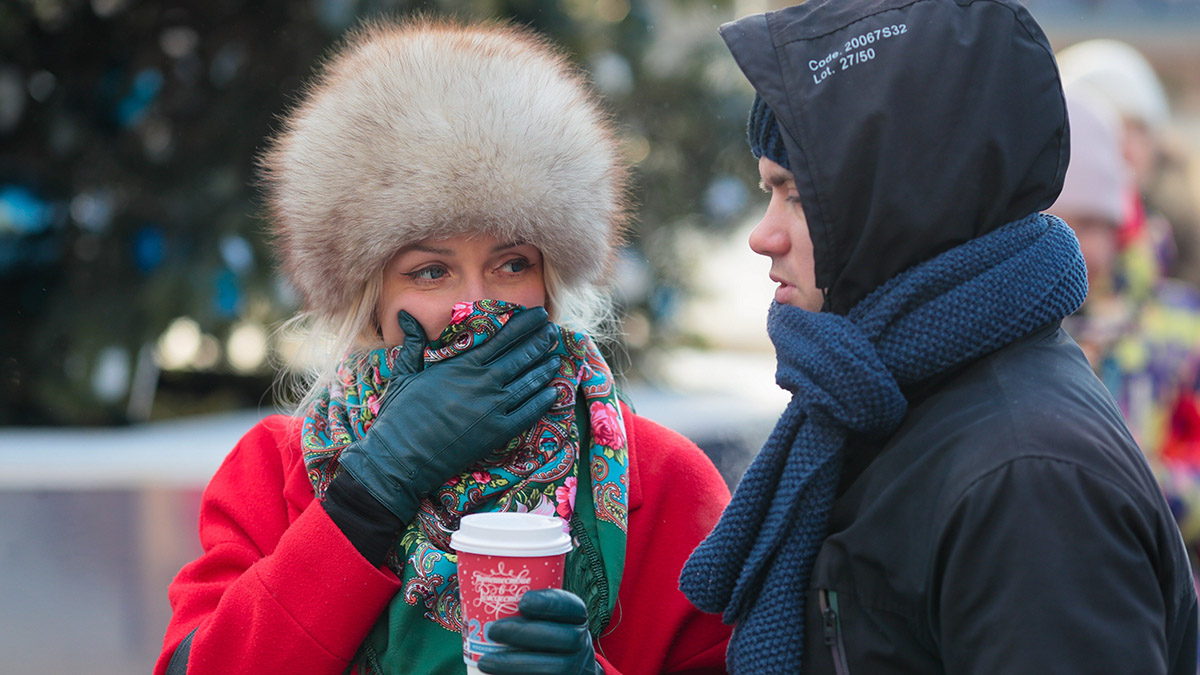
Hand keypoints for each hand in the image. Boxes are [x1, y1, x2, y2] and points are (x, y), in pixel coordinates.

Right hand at [337, 307, 560, 523]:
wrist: (401, 457)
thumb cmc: (400, 415)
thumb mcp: (405, 373)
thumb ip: (414, 343)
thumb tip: (406, 315)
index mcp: (462, 366)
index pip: (501, 338)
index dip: (523, 325)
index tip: (537, 315)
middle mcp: (482, 383)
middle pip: (520, 357)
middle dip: (539, 341)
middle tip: (552, 331)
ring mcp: (492, 408)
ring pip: (528, 382)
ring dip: (544, 368)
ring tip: (556, 356)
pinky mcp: (497, 433)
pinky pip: (527, 413)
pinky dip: (542, 401)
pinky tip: (553, 392)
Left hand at [478, 589, 603, 674]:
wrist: (566, 668)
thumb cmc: (542, 633)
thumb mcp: (542, 616)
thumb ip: (520, 604)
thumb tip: (472, 585)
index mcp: (576, 617)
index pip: (572, 606)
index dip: (550, 603)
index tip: (522, 601)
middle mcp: (581, 642)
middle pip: (563, 638)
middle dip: (526, 634)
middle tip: (492, 630)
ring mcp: (575, 668)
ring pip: (554, 668)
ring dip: (516, 664)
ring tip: (485, 660)